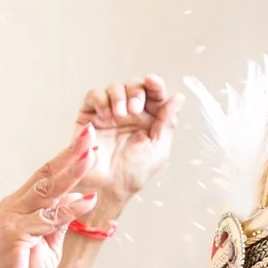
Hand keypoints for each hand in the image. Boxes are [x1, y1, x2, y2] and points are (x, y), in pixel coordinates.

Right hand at [0, 126, 97, 267]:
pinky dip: (69, 209)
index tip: (87, 140)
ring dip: (72, 173)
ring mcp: (12, 218)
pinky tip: (87, 200)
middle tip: (90, 133)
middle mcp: (14, 206)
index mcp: (20, 205)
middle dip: (70, 154)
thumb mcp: (46, 243)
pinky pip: (48, 219)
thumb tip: (80, 197)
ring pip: (47, 192)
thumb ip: (59, 221)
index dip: (67, 157)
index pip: (47, 176)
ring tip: (92, 156)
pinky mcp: (14, 234)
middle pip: (47, 175)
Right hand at [76, 76, 177, 212]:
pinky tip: (106, 115)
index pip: (154, 94)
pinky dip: (101, 99)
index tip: (152, 82)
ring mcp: (109, 113)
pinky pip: (94, 96)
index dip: (154, 84)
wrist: (106, 186)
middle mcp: (129, 114)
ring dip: (119, 95)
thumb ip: (168, 122)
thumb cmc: (133, 174)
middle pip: (134, 86)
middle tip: (135, 109)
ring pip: (114, 87)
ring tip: (120, 114)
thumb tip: (178, 97)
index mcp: (148, 120)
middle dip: (136, 92)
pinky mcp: (89, 116)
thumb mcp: (158, 149)